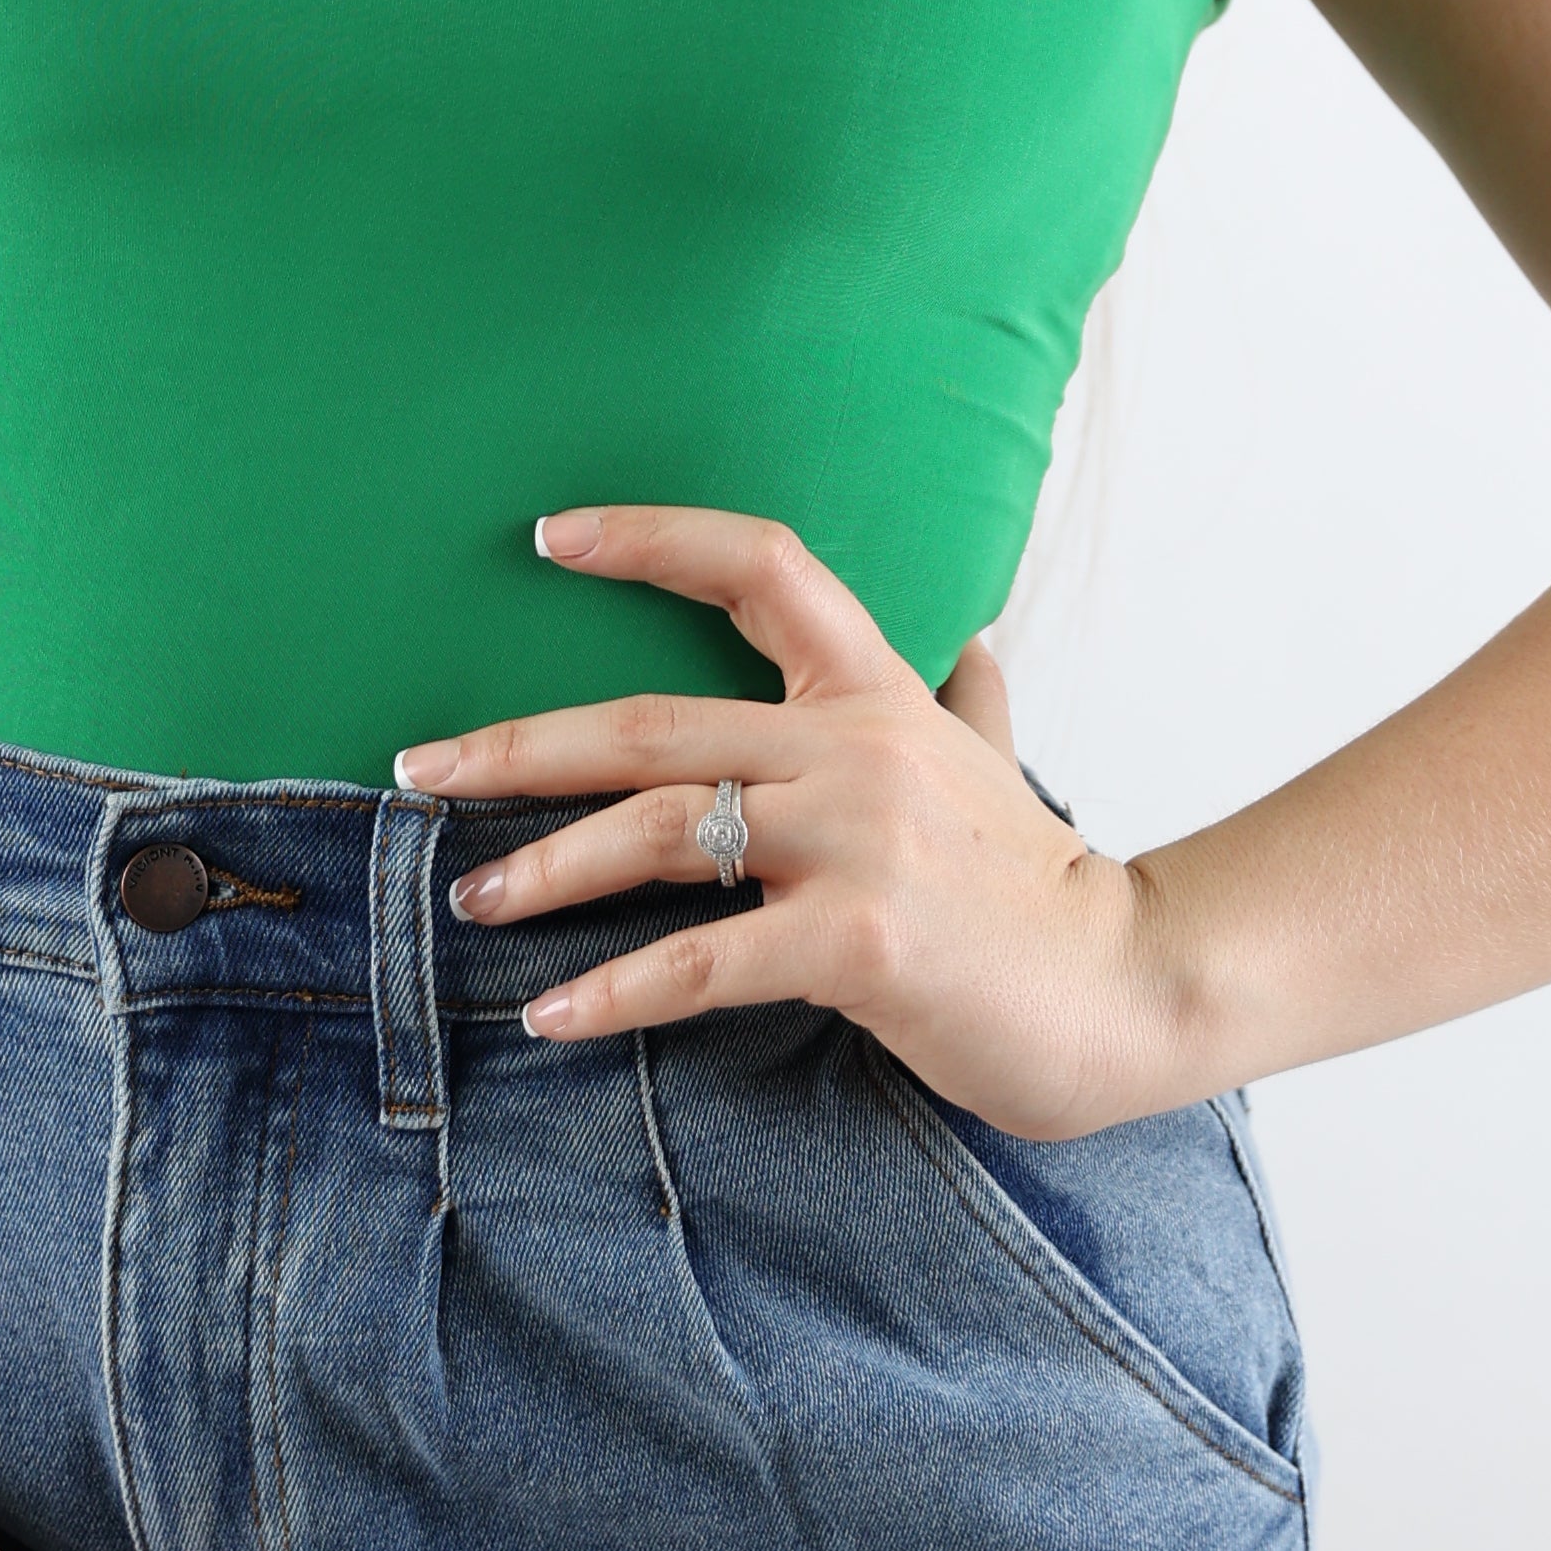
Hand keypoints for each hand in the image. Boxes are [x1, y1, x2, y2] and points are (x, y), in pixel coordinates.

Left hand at [399, 505, 1198, 1140]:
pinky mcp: (858, 944)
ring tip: (467, 893)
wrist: (1131, 989)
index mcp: (880, 694)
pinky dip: (615, 992)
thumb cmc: (1046, 892)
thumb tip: (983, 652)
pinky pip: (702, 961)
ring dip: (545, 866)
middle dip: (518, 744)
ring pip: (660, 831)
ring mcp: (859, 842)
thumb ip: (977, 708)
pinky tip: (550, 1013)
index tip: (549, 537)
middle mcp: (859, 748)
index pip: (762, 568)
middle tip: (419, 763)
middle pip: (651, 721)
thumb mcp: (1006, 770)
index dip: (650, 540)